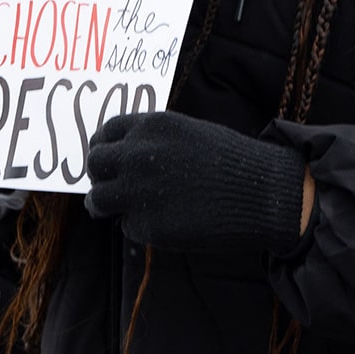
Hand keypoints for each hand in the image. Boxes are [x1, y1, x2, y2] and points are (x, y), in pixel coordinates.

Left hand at [84, 110, 309, 254]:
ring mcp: (138, 191)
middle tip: (108, 186)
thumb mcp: (187, 133)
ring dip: (104, 205)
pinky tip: (161, 222)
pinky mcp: (147, 226)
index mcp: (149, 127)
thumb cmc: (230, 161)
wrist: (260, 192)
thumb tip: (124, 154)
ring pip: (98, 199)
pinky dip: (137, 226)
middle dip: (99, 176)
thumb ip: (152, 140)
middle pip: (94, 164)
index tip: (106, 159)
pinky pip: (127, 225)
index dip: (103, 147)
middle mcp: (136, 156)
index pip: (105, 133)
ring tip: (115, 210)